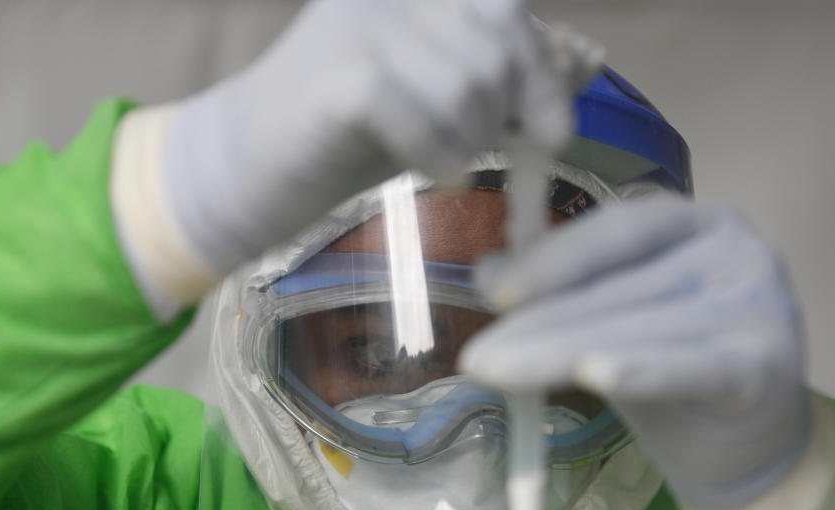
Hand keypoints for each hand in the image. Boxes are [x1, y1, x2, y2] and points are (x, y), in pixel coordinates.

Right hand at [162, 0, 584, 274]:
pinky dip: (437, 156)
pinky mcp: (343, 75)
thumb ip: (500, 78)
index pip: (506, 10)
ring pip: (471, 85)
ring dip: (469, 141)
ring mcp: (364, 26)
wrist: (245, 169)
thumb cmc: (344, 138)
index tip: (551, 130)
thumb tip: (589, 60)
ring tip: (439, 160)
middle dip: (504, 113)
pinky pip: (429, 119)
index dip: (540, 70)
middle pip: (499, 44)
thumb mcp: (435, 100)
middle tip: (475, 149)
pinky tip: (426, 169)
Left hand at [459, 195, 812, 509]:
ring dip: (562, 352)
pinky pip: (694, 368)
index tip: (493, 295)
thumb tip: (487, 272)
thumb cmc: (676, 368)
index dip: (552, 260)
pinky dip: (645, 371)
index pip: (616, 231)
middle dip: (541, 323)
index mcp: (695, 223)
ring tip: (501, 373)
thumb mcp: (614, 320)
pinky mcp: (767, 366)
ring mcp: (759, 304)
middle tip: (477, 358)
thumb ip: (564, 292)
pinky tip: (598, 374)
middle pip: (619, 285)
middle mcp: (736, 250)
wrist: (751, 445)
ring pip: (640, 328)